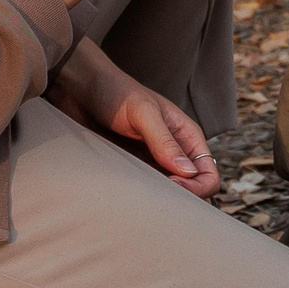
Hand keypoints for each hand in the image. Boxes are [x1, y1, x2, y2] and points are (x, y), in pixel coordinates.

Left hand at [49, 40, 220, 196]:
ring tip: (139, 195)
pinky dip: (140, 196)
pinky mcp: (131, 166)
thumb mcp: (143, 113)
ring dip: (157, 199)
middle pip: (190, 188)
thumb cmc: (115, 91)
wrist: (80, 88)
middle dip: (179, 198)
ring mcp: (151, 160)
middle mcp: (173, 151)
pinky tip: (126, 193)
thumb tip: (188, 172)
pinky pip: (143, 189)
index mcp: (186, 135)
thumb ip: (164, 141)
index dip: (197, 187)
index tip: (172, 185)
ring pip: (166, 192)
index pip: (207, 173)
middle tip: (154, 195)